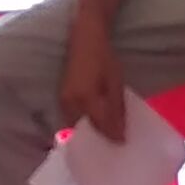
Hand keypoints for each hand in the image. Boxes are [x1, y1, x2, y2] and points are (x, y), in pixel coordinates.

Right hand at [60, 21, 127, 142]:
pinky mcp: (62, 100)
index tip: (123, 143)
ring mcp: (63, 102)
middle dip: (98, 139)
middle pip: (85, 131)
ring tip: (105, 135)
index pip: (100, 127)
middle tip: (114, 143)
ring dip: (90, 132)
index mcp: (86, 98)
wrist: (85, 40)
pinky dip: (84, 124)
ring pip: (77, 127)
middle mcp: (70, 103)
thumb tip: (120, 136)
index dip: (112, 137)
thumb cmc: (104, 59)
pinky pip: (72, 119)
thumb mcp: (116, 84)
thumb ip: (116, 110)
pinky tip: (95, 123)